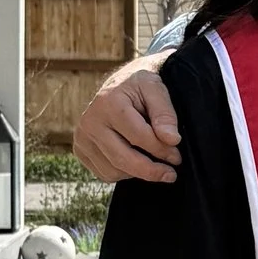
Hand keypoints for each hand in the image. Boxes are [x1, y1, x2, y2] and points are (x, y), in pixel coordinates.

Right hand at [74, 53, 179, 183]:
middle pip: (123, 158)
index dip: (161, 150)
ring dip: (138, 172)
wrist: (119, 84)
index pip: (139, 137)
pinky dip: (123, 173)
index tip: (177, 157)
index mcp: (108, 103)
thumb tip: (172, 140)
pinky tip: (134, 159)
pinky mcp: (80, 150)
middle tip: (171, 174)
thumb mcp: (156, 89)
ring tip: (153, 161)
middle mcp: (90, 121)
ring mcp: (82, 137)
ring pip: (114, 171)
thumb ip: (165, 114)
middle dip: (151, 170)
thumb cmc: (140, 86)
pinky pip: (105, 174)